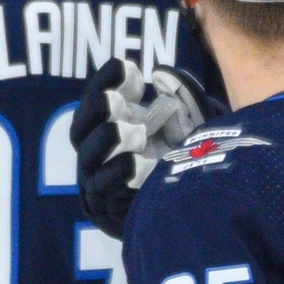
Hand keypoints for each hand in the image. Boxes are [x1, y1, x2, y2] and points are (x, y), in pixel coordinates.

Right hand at [70, 60, 222, 237]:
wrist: (204, 214)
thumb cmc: (195, 163)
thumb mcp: (194, 126)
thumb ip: (183, 97)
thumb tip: (162, 74)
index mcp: (117, 128)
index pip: (100, 98)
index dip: (107, 80)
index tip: (130, 69)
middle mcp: (102, 153)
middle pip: (80, 128)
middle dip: (95, 109)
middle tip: (115, 99)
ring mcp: (99, 181)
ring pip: (88, 158)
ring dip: (108, 140)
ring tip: (137, 132)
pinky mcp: (106, 208)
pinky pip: (104, 187)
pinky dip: (123, 172)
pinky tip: (146, 164)